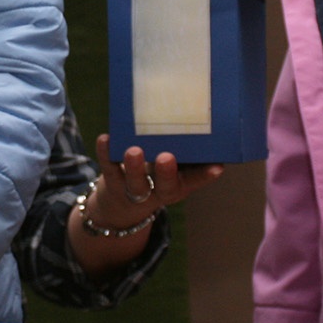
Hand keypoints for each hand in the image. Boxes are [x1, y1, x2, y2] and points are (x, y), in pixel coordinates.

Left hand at [68, 135, 224, 280]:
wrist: (122, 204)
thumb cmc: (157, 174)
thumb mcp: (174, 166)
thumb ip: (185, 149)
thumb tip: (206, 118)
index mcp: (179, 185)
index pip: (195, 181)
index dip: (205, 176)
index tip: (216, 168)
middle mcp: (159, 190)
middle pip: (165, 186)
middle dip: (166, 173)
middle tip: (166, 158)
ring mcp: (134, 189)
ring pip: (136, 183)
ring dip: (135, 167)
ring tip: (134, 151)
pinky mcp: (113, 181)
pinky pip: (109, 169)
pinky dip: (106, 154)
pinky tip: (105, 139)